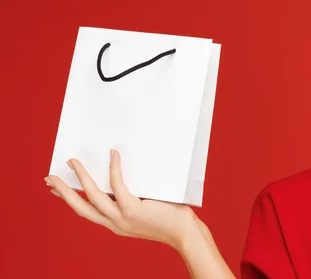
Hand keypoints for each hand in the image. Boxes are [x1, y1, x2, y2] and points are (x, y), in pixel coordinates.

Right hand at [44, 149, 204, 251]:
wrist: (184, 232)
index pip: (86, 211)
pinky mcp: (133, 209)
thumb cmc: (170, 217)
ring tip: (72, 162)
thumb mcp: (144, 208)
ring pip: (93, 196)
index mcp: (115, 224)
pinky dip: (113, 168)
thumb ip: (132, 196)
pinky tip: (112, 155)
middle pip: (80, 206)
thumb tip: (125, 172)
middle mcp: (114, 224)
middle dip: (64, 191)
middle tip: (48, 177)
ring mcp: (122, 217)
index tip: (55, 190)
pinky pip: (117, 185)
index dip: (70, 200)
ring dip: (80, 178)